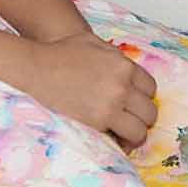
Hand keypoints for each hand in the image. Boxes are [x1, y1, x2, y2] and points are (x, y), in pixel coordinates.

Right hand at [14, 30, 159, 147]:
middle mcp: (121, 87)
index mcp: (124, 66)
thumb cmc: (61, 53)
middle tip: (130, 120)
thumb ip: (116, 58)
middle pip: (149, 113)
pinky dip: (118, 143)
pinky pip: (118, 141)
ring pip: (139, 132)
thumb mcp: (95, 43)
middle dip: (142, 118)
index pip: (151, 89)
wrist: (36, 68)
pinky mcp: (96, 125)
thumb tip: (127, 72)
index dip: (143, 97)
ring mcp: (110, 107)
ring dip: (133, 134)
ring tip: (122, 133)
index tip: (135, 103)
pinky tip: (111, 139)